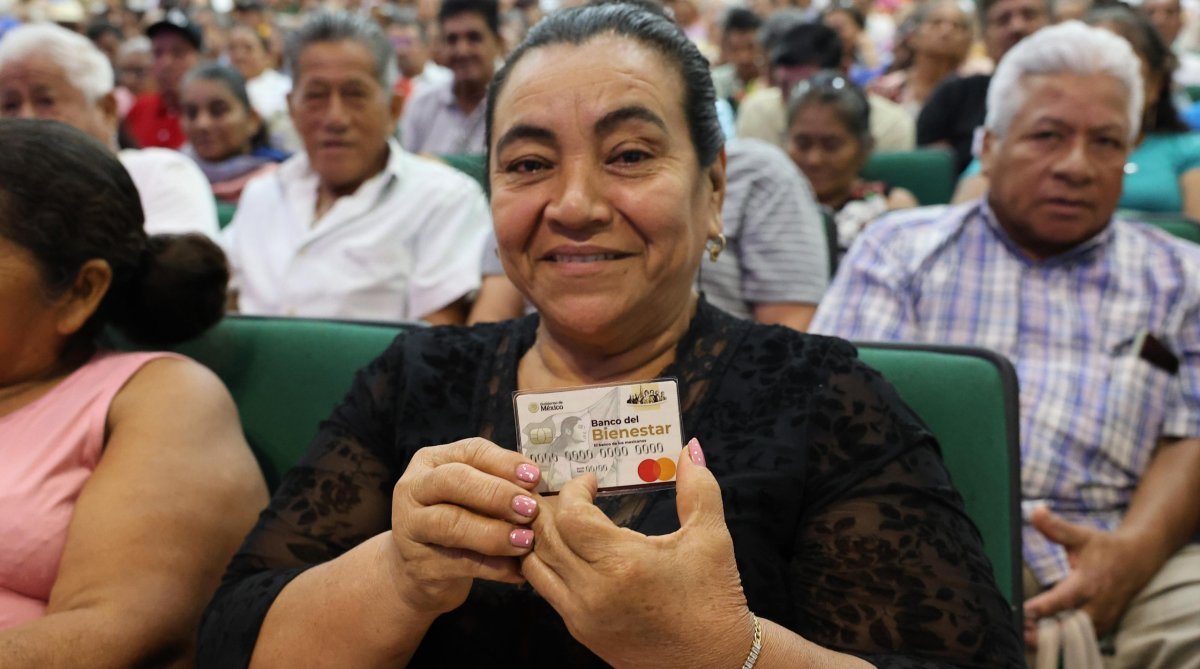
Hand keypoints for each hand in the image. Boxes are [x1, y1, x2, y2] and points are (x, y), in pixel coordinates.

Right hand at [387, 438, 542, 617]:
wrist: (420, 570)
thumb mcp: (472, 497)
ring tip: (526, 542)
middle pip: (453, 481)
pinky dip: (493, 567)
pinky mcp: (417, 564)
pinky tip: (518, 570)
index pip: (470, 451)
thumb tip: (540, 486)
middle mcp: (414, 488)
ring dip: (494, 533)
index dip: (504, 462)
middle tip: (530, 509)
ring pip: (451, 524)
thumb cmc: (458, 522)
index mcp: (432, 461)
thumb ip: (499, 485)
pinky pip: (459, 563)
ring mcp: (409, 527)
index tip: (534, 478)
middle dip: (496, 494)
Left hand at [521, 438, 753, 667]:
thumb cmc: (715, 598)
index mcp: (623, 564)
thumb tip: (689, 447)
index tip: (590, 481)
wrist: (714, 662)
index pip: (570, 516)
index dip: (574, 490)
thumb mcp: (711, 537)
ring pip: (535, 566)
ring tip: (559, 517)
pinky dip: (547, 564)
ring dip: (540, 537)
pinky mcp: (580, 631)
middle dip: (548, 507)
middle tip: (565, 490)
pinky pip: (546, 590)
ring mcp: (582, 615)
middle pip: (543, 537)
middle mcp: (593, 592)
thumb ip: (698, 487)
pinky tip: (566, 549)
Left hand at [1023, 506, 1149, 645]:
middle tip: (1018, 629)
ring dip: (1050, 638)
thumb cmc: (1104, 547)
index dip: (1041, 609)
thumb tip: (1036, 511)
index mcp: (1087, 583)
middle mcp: (1095, 606)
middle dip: (1042, 632)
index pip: (1061, 601)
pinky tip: (1041, 637)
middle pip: (1066, 628)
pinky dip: (1063, 641)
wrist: (1138, 560)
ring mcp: (1101, 620)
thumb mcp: (1080, 535)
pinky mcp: (1103, 628)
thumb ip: (1055, 527)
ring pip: (1073, 638)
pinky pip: (1081, 640)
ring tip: (1024, 635)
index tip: (1022, 612)